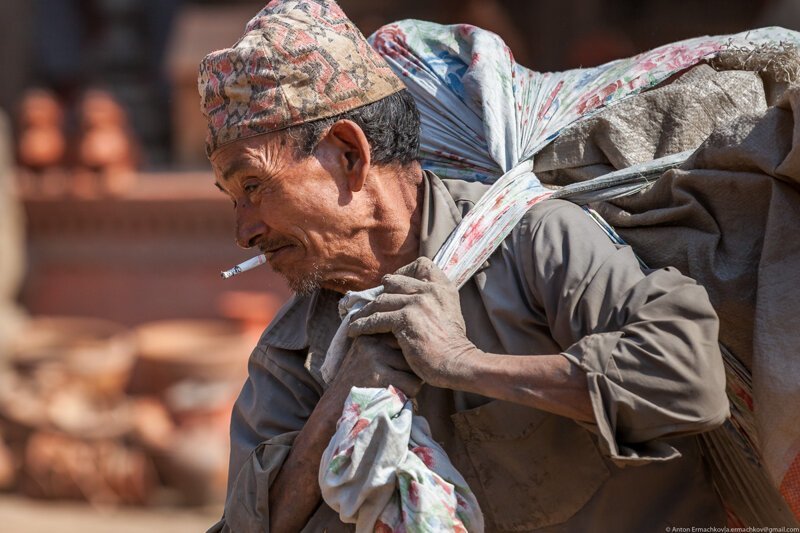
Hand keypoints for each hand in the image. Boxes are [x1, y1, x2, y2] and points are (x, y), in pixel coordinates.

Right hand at [332, 334, 422, 397]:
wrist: (334, 408)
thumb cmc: (358, 383)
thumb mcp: (368, 355)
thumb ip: (388, 345)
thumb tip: (422, 342)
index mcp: (371, 332)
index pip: (406, 338)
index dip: (407, 358)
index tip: (397, 370)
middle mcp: (373, 339)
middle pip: (412, 353)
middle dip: (411, 370)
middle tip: (396, 382)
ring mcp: (375, 356)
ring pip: (415, 369)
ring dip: (411, 384)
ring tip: (393, 390)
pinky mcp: (379, 375)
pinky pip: (412, 384)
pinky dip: (408, 396)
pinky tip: (392, 398)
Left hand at [348, 257, 477, 388]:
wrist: (457, 362)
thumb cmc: (452, 345)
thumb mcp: (450, 313)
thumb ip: (433, 302)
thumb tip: (412, 299)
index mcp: (443, 288)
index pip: (422, 265)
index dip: (404, 272)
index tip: (393, 284)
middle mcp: (430, 290)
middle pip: (395, 282)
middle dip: (380, 293)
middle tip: (370, 304)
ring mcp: (417, 303)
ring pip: (381, 301)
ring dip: (366, 311)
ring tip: (356, 319)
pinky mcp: (405, 319)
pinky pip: (376, 319)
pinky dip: (362, 325)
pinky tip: (355, 331)